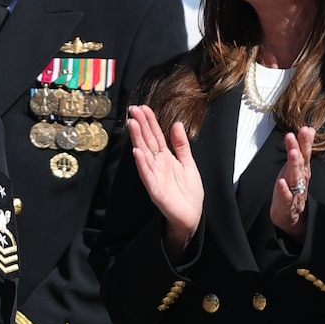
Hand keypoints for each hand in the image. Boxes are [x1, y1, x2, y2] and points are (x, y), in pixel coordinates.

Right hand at [126, 104, 202, 258]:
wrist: (192, 215)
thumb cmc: (189, 192)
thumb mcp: (189, 163)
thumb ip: (182, 145)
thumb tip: (177, 124)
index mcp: (165, 158)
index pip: (155, 136)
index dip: (149, 122)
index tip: (143, 107)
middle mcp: (157, 164)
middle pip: (147, 141)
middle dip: (140, 125)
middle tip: (133, 109)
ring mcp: (154, 176)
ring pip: (144, 154)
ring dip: (137, 139)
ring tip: (132, 124)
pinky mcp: (155, 190)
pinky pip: (147, 174)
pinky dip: (142, 163)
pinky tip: (137, 152)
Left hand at [269, 126, 314, 239]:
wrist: (291, 217)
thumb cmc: (293, 189)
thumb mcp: (298, 167)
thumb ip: (303, 148)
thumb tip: (310, 129)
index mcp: (303, 170)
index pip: (305, 153)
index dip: (305, 141)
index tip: (305, 129)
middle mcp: (301, 179)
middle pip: (300, 162)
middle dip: (299, 148)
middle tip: (297, 135)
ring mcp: (294, 192)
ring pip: (295, 177)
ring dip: (294, 165)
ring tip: (292, 153)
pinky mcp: (287, 204)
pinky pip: (286, 196)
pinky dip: (285, 190)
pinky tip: (282, 183)